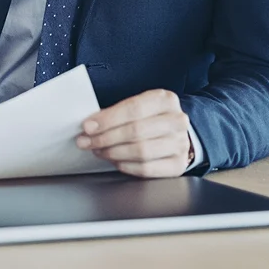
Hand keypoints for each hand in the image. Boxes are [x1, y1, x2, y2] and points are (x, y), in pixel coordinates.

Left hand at [76, 89, 192, 177]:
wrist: (175, 133)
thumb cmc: (150, 118)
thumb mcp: (137, 106)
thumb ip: (116, 113)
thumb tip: (90, 125)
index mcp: (166, 100)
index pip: (133, 109)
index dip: (108, 119)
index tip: (88, 126)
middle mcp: (177, 121)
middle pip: (136, 131)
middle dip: (106, 138)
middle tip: (87, 141)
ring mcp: (181, 144)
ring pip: (141, 151)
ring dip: (113, 152)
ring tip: (99, 151)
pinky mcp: (178, 165)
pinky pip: (147, 168)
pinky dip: (126, 166)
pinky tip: (115, 161)